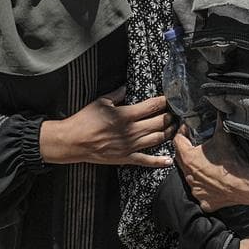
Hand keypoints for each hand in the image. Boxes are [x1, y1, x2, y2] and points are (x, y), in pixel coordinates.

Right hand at [39, 86, 174, 166]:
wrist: (73, 142)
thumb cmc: (84, 120)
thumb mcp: (100, 102)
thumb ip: (116, 94)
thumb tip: (127, 86)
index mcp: (125, 115)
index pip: (151, 106)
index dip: (163, 102)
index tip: (169, 98)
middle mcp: (131, 131)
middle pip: (158, 122)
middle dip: (169, 116)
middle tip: (175, 112)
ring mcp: (130, 146)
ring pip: (157, 139)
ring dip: (168, 133)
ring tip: (174, 127)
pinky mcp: (126, 157)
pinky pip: (146, 160)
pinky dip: (159, 161)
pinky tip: (169, 159)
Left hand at [174, 127, 248, 211]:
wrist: (248, 185)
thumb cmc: (234, 163)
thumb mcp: (224, 137)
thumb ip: (218, 121)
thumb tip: (219, 109)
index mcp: (189, 160)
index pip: (177, 141)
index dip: (182, 133)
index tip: (189, 130)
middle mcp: (189, 176)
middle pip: (181, 160)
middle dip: (188, 151)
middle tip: (197, 144)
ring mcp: (196, 191)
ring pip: (190, 177)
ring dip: (196, 169)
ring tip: (208, 163)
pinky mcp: (205, 202)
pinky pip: (202, 193)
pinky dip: (206, 187)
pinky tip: (214, 181)